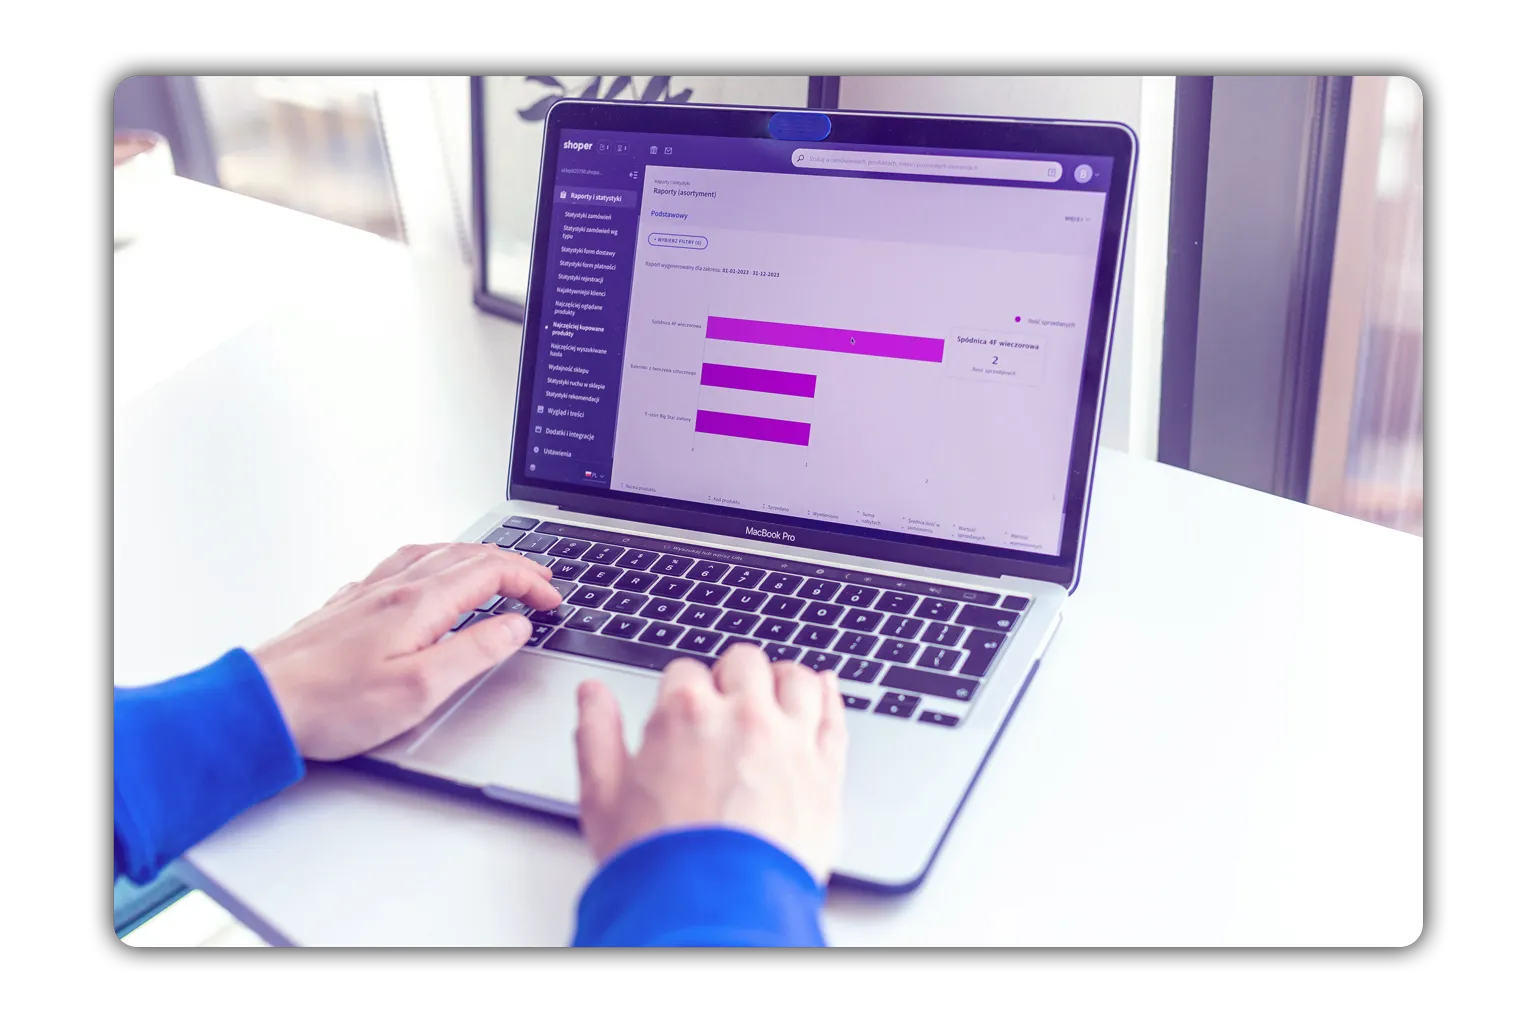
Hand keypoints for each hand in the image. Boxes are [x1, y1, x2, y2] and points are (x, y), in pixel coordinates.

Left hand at [253, 542, 561, 759]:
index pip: (491, 573)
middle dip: (512, 563)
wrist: (261, 703)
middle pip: (466, 556)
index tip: (552, 599)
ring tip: (497, 567)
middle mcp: (394, 587)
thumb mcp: (421, 689)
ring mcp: (369, 593)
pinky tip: (428, 575)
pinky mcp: (348, 606)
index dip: (530, 582)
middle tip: (540, 579)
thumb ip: (475, 652)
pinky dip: (435, 562)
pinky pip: (402, 564)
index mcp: (419, 603)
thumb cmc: (332, 704)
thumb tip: (515, 627)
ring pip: (434, 554)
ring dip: (475, 556)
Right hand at [575, 643, 847, 882]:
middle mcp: (742, 715)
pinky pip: (834, 715)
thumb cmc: (659, 864)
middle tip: (726, 704)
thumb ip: (596, 735)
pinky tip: (822, 691)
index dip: (683, 691)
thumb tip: (592, 694)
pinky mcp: (826, 771)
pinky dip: (829, 696)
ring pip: (795, 679)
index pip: (685, 670)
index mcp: (684, 713)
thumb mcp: (602, 798)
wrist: (713, 910)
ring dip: (781, 680)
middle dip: (731, 678)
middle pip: (743, 663)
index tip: (684, 710)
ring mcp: (790, 739)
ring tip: (774, 693)